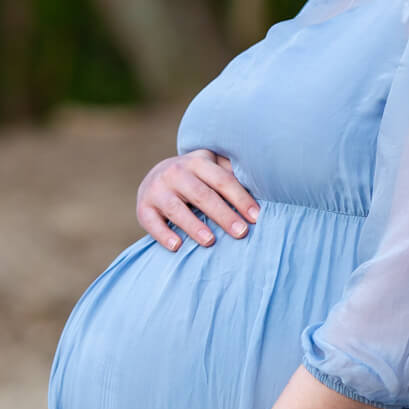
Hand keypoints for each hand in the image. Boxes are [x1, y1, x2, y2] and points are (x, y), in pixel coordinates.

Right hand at [137, 150, 259, 250]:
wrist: (157, 178)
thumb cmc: (197, 178)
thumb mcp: (213, 168)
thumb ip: (232, 174)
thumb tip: (265, 184)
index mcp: (198, 161)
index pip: (222, 180)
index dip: (240, 198)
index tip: (256, 217)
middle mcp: (175, 172)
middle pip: (202, 195)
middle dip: (223, 214)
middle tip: (241, 232)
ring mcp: (157, 189)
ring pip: (176, 209)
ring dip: (194, 226)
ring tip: (210, 242)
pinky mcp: (143, 208)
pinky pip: (152, 223)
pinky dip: (164, 234)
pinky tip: (177, 246)